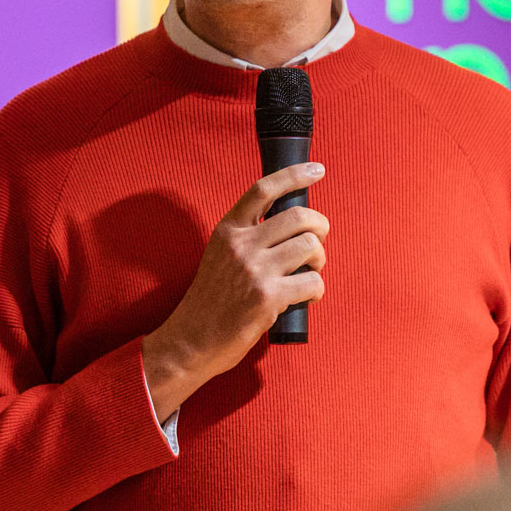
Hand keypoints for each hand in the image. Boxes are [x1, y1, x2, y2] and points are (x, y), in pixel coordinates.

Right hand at [142, 162, 328, 420]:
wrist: (190, 341)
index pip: (264, 190)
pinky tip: (306, 297)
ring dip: (319, 260)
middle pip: (299, 216)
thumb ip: (248, 239)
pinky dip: (316, 290)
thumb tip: (290, 228)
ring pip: (311, 247)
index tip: (318, 169)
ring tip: (310, 272)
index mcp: (228, 230)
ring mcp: (255, 269)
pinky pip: (313, 282)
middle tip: (318, 241)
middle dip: (320, 227)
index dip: (295, 174)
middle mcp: (241, 244)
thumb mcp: (220, 257)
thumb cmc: (210, 302)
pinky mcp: (269, 296)